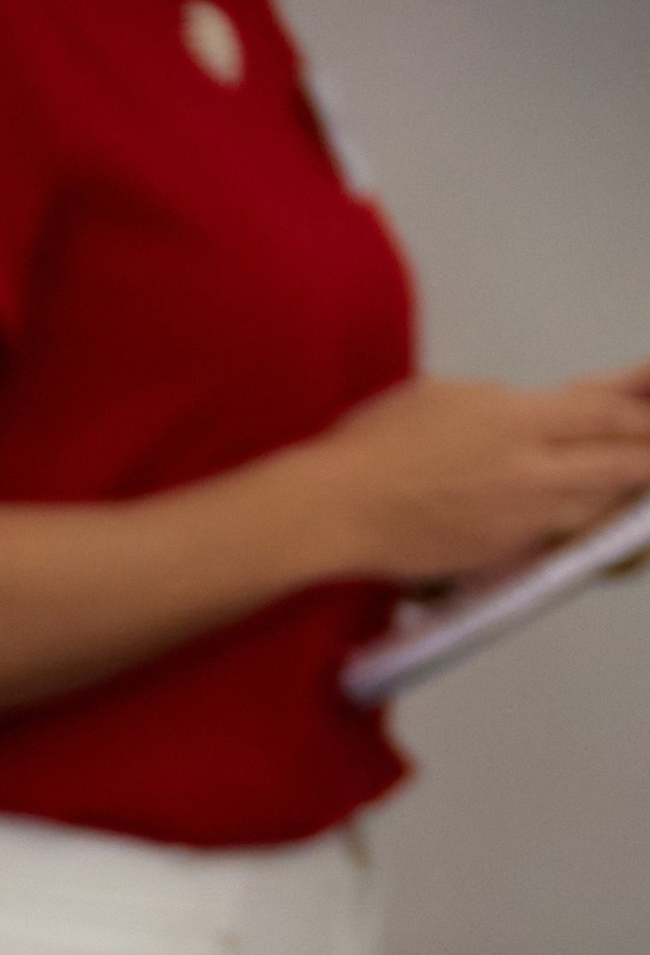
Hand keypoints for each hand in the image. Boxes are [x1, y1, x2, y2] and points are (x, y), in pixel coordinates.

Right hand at [307, 369, 649, 589]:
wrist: (336, 510)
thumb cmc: (376, 446)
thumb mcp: (447, 397)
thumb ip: (499, 408)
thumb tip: (527, 417)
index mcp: (518, 418)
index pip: (605, 414)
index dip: (639, 415)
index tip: (649, 414)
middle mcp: (529, 470)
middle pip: (615, 464)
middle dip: (647, 461)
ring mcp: (514, 520)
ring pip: (593, 511)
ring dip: (622, 502)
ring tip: (637, 496)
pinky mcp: (494, 557)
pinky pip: (553, 541)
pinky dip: (579, 531)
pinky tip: (587, 525)